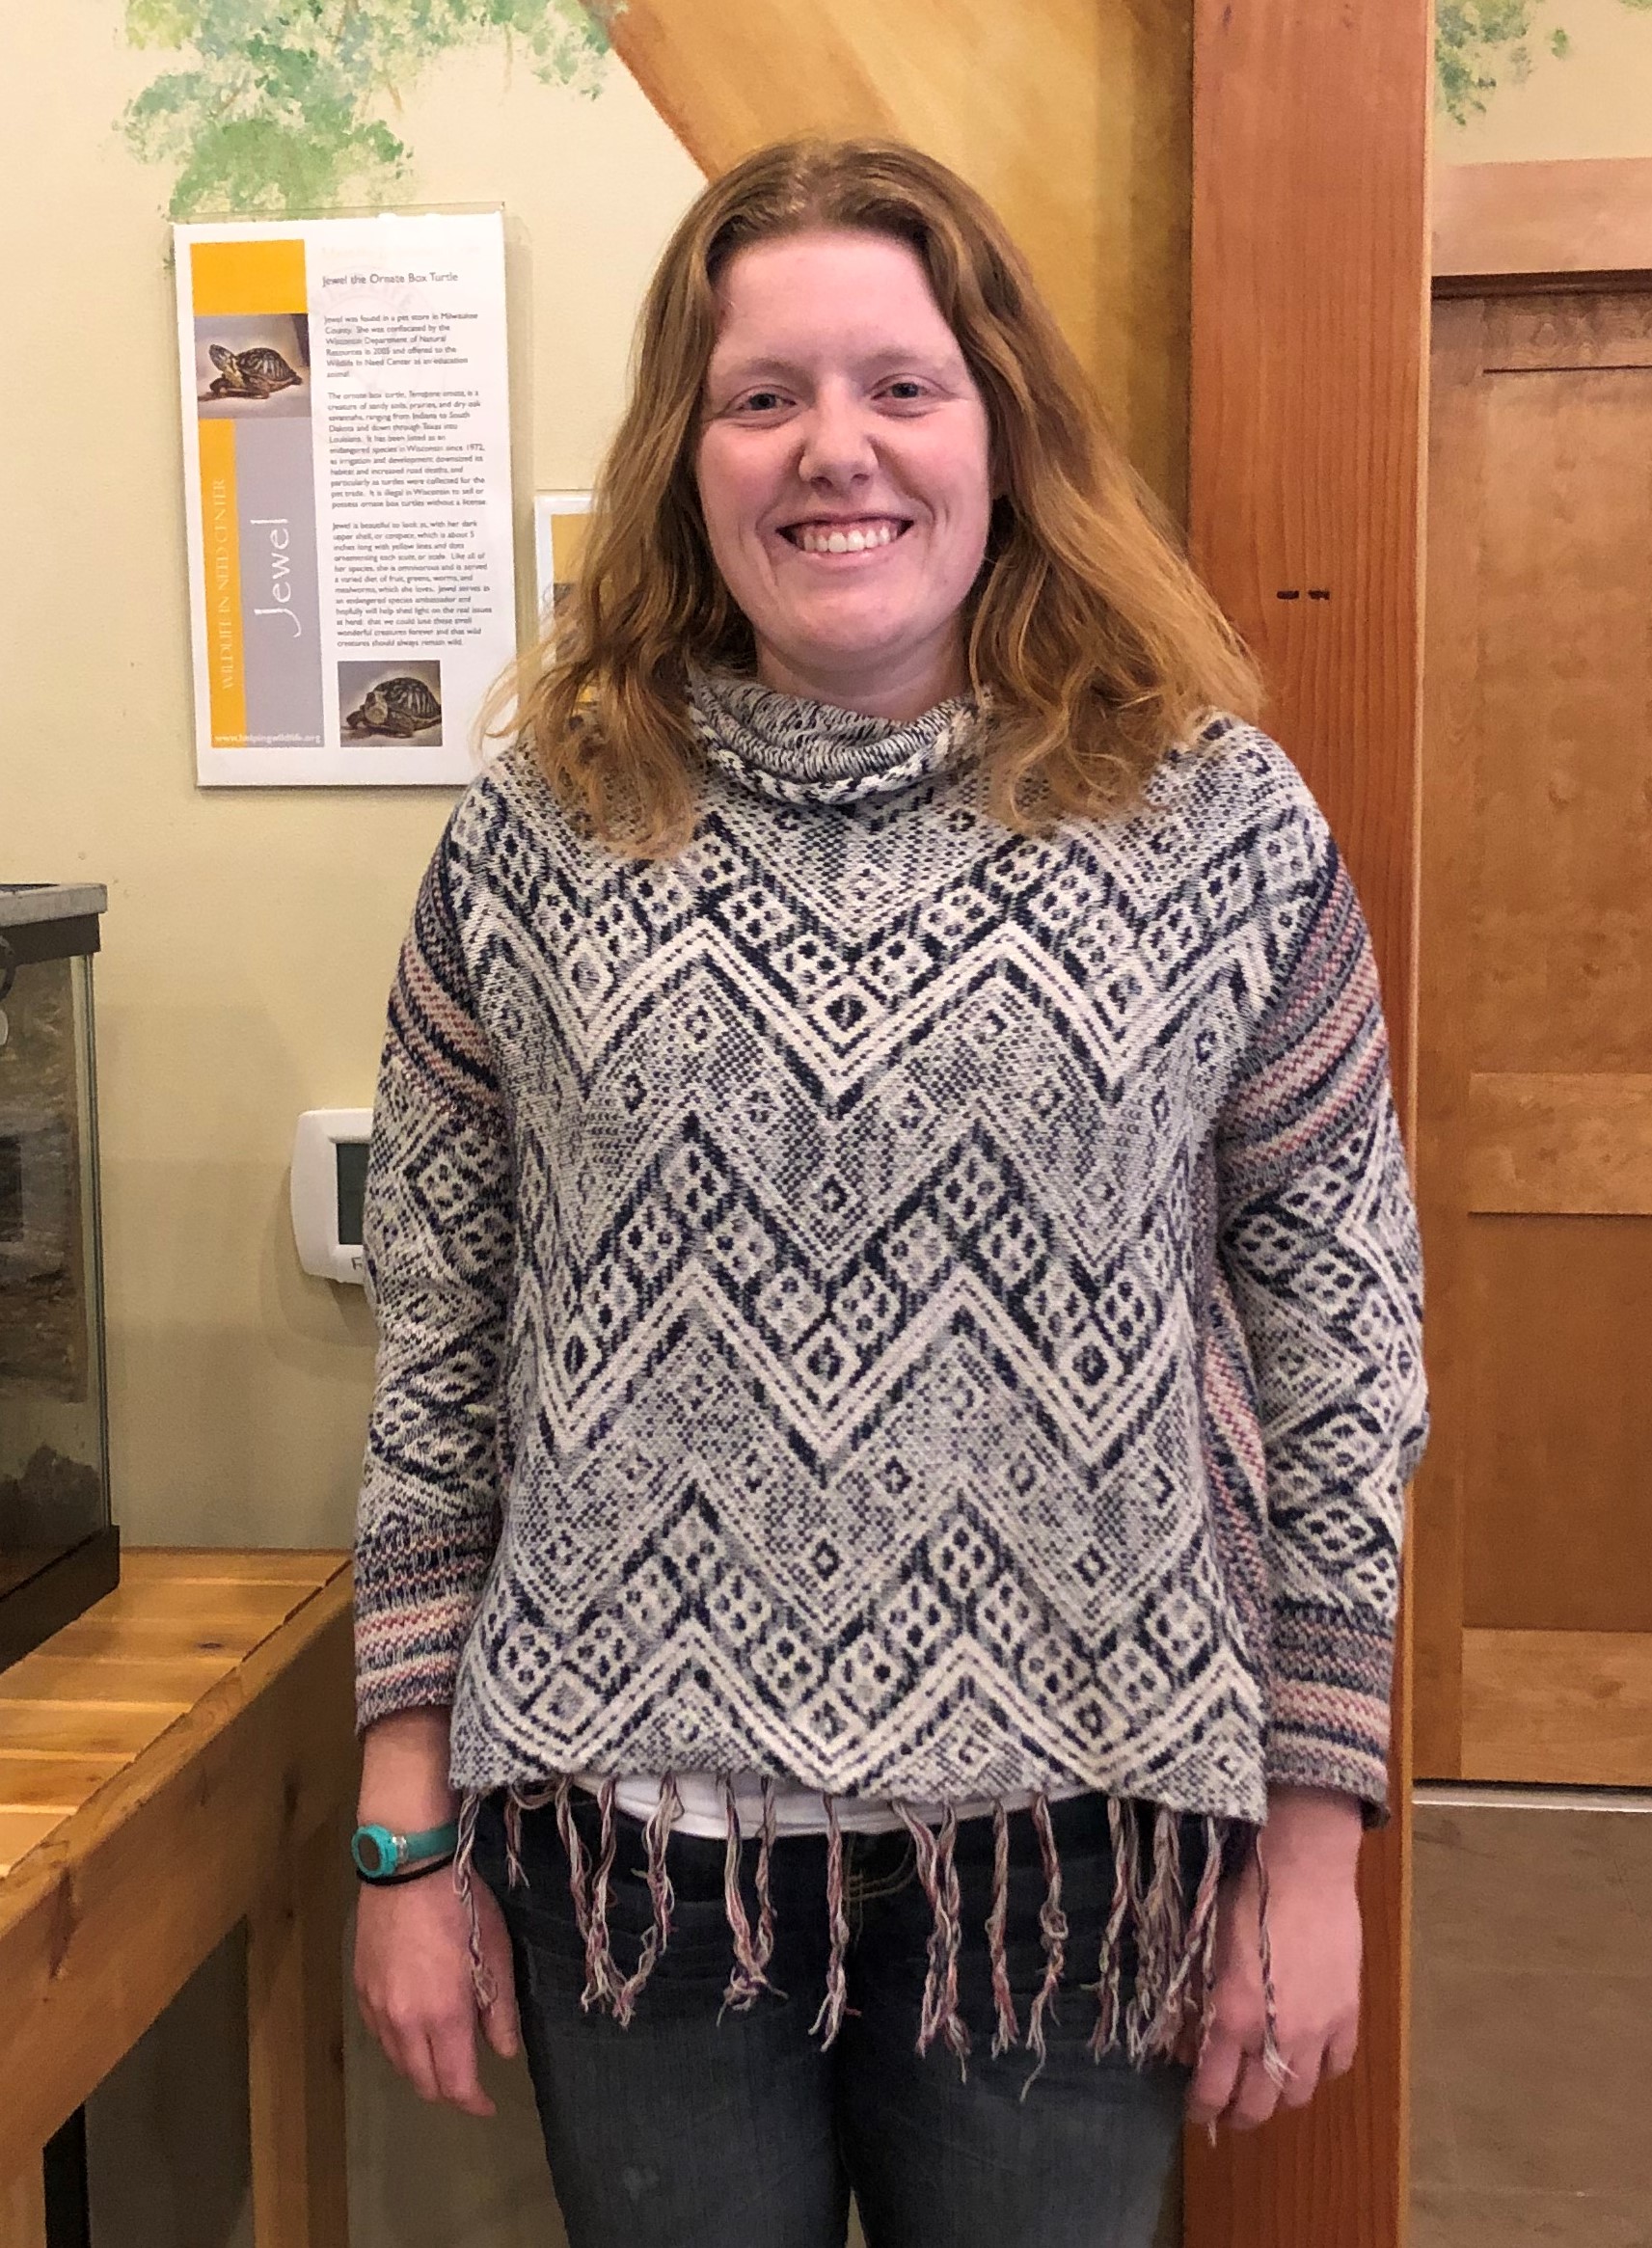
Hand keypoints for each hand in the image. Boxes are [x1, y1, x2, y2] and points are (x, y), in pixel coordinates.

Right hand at [353, 1864, 520, 2115]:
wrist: (407, 1869)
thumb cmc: (461, 1906)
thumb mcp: (495, 1953)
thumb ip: (500, 2010)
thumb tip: (504, 2051)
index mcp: (443, 2017)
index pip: (456, 2084)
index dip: (474, 2103)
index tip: (488, 2106)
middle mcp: (404, 2023)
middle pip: (423, 2082)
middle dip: (448, 2090)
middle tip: (468, 2080)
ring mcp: (377, 2008)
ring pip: (398, 2062)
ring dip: (421, 2069)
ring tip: (443, 2053)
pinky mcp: (360, 1990)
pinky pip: (379, 2036)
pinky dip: (399, 2044)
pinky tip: (414, 2027)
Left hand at [1184, 1785, 1362, 2132]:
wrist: (1303, 1868)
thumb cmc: (1245, 1897)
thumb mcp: (1206, 1948)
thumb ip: (1196, 2003)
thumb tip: (1187, 2044)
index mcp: (1231, 2017)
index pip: (1213, 2090)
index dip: (1202, 2110)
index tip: (1196, 2114)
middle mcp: (1275, 2036)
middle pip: (1258, 2107)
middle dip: (1239, 2115)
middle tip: (1229, 2110)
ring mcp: (1318, 2031)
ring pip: (1299, 2095)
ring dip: (1279, 2096)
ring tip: (1267, 2083)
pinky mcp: (1348, 2016)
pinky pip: (1337, 2066)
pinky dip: (1320, 2070)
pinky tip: (1308, 2056)